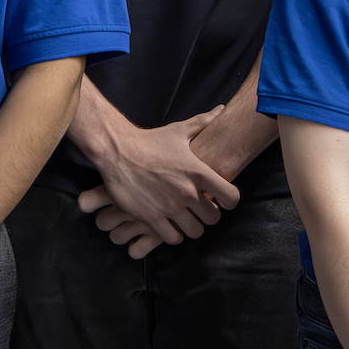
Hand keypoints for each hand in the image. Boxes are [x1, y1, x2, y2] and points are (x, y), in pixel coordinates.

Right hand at [84, 106, 239, 252]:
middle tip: (199, 211)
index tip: (222, 200)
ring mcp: (169, 206)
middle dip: (208, 216)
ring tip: (184, 220)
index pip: (231, 196)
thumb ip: (203, 122)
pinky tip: (168, 226)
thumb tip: (221, 110)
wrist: (117, 151)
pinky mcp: (151, 217)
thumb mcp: (178, 131)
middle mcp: (187, 191)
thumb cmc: (150, 141)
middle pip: (213, 218)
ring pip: (194, 232)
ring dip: (191, 227)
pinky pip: (172, 238)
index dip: (230, 201)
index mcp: (198, 172)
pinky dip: (172, 235)